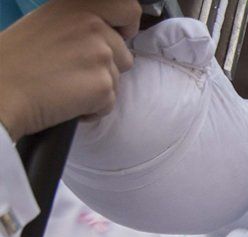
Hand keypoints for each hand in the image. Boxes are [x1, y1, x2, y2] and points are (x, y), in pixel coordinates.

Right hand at [0, 0, 140, 140]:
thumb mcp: (48, 23)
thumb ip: (80, 24)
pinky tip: (67, 103)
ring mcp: (100, 56)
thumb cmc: (18, 61)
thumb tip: (108, 32)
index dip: (128, 27)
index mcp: (79, 8)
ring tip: (65, 87)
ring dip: (98, 89)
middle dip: (105, 68)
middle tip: (72, 72)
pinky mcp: (103, 86)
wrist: (2, 91)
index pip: (128, 8)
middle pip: (124, 55)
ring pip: (117, 80)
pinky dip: (93, 109)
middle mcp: (93, 27)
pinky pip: (110, 103)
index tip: (119, 37)